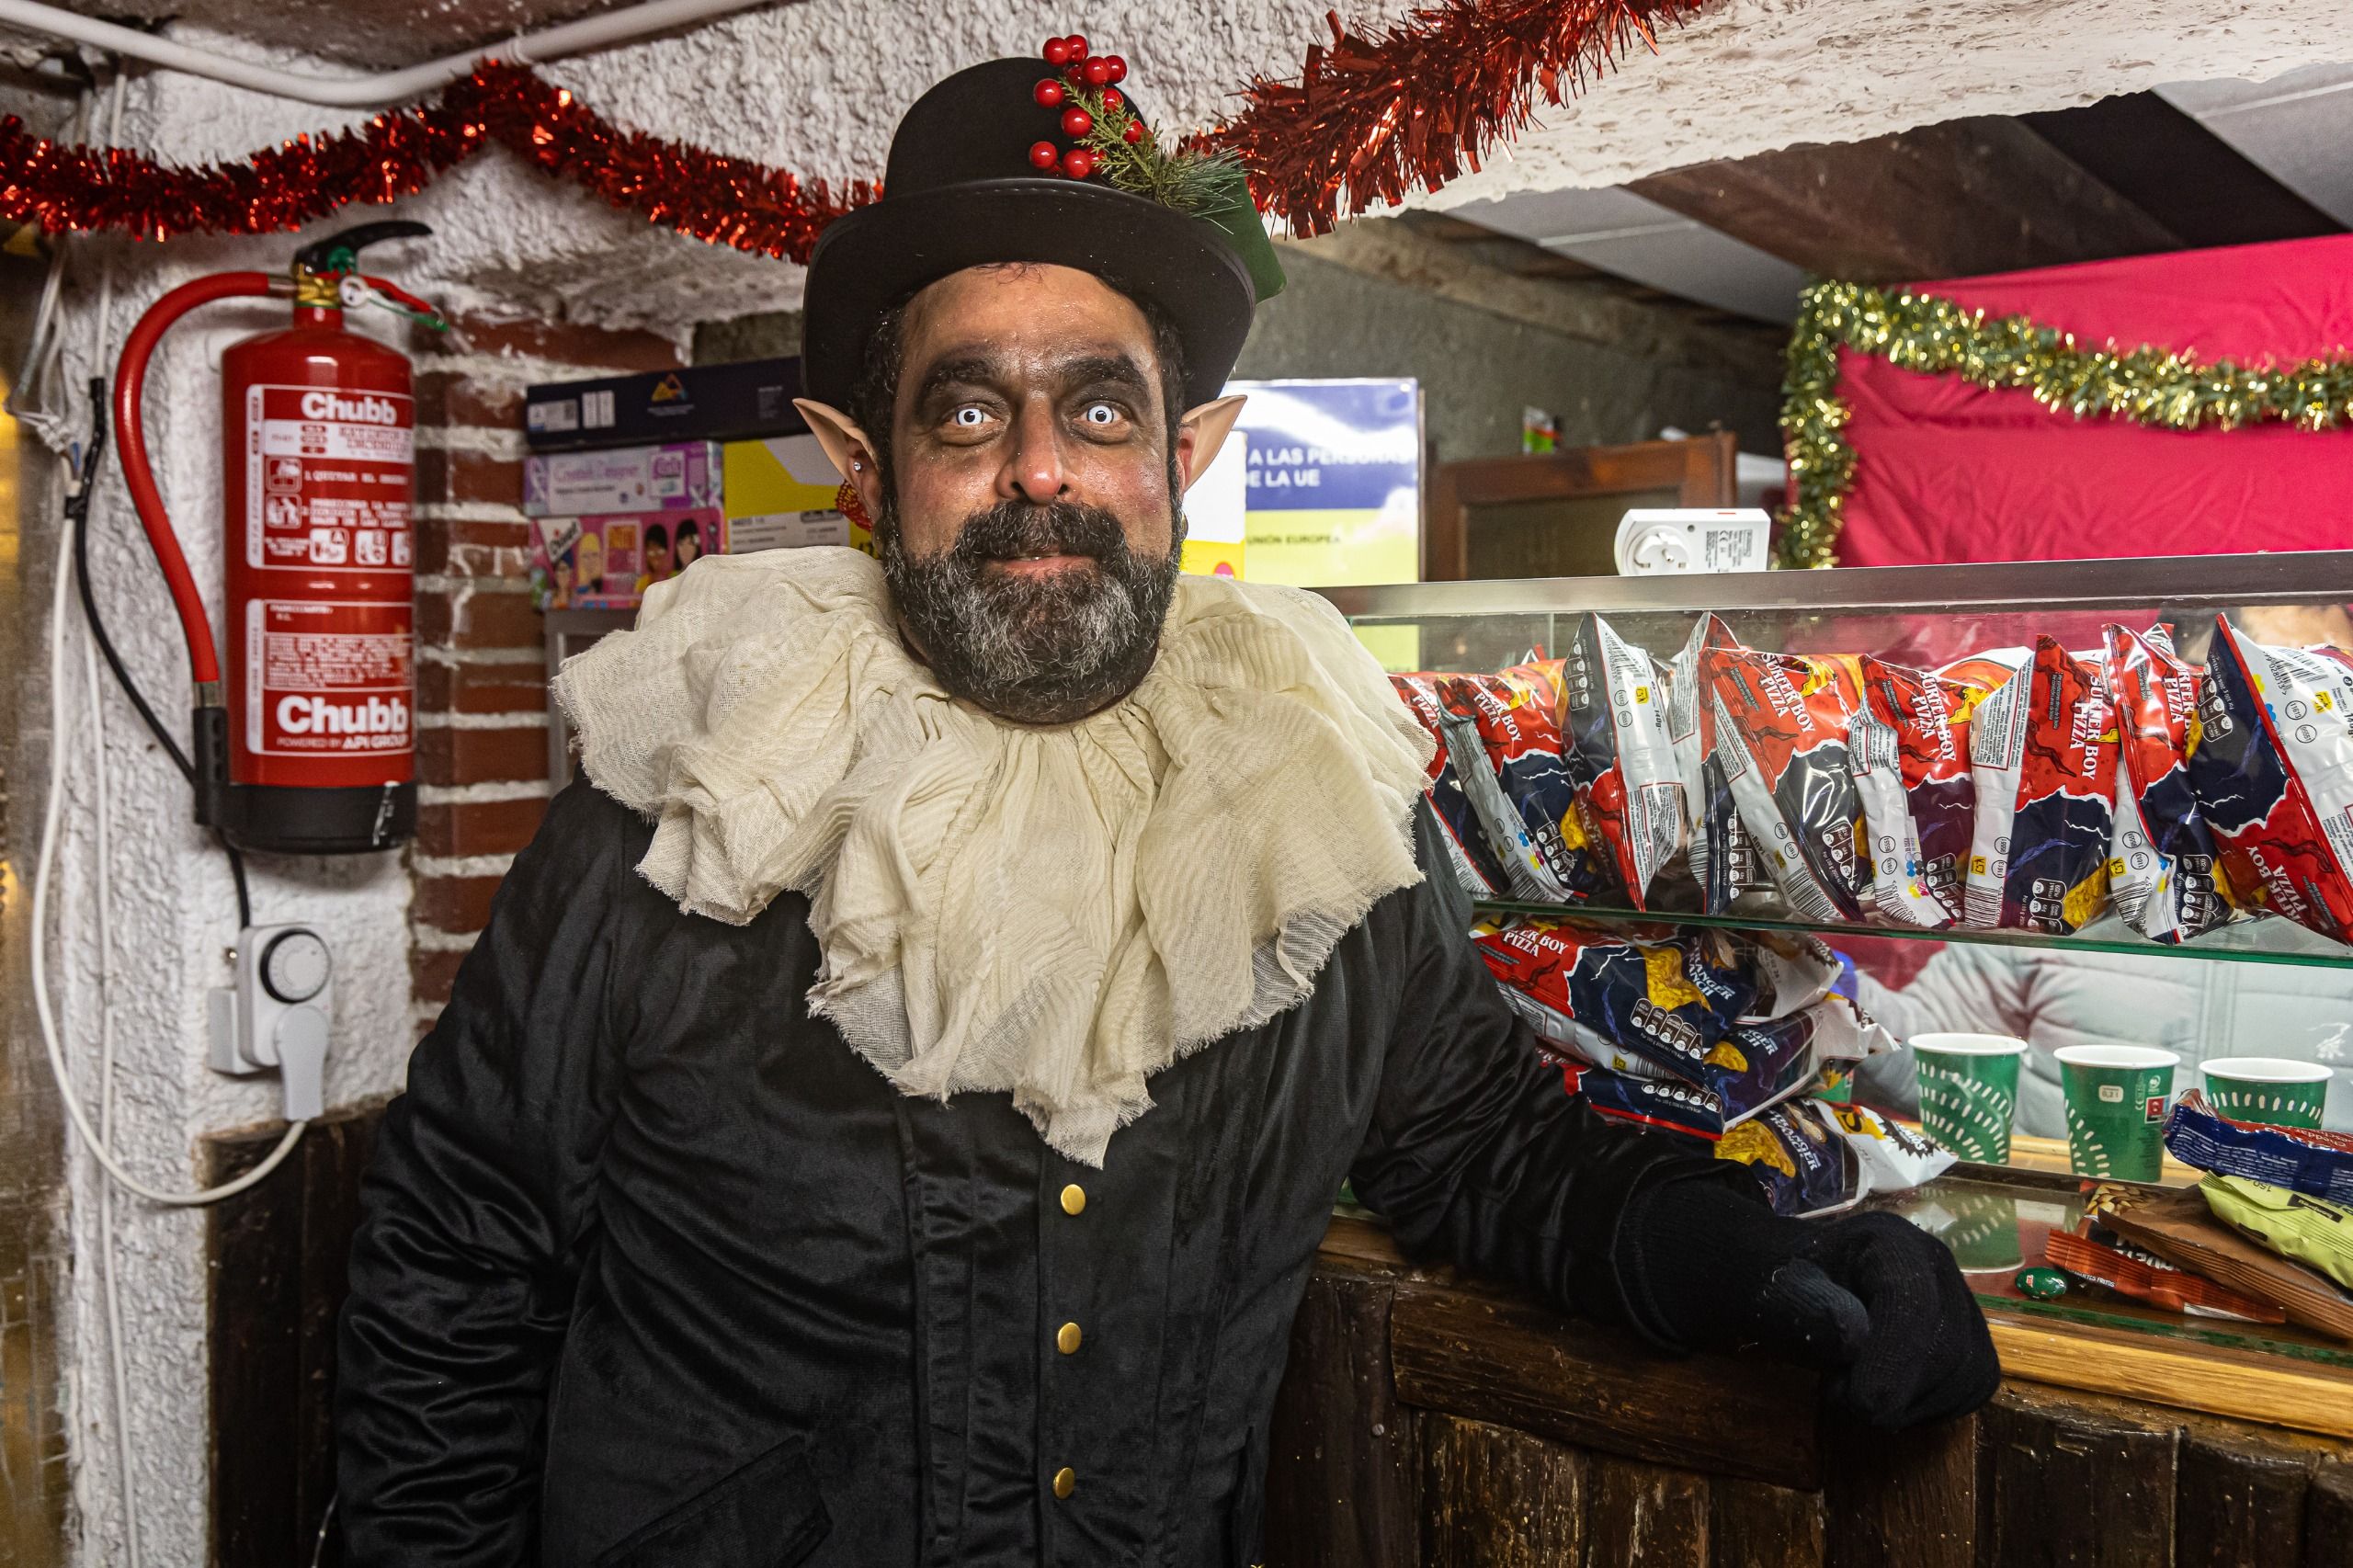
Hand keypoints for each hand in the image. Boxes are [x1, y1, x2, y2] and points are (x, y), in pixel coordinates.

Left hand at [1616, 1175, 1999, 1429]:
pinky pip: (1971, 1390)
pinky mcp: (1968, 1342)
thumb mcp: (1773, 1292)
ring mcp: (1960, 1303)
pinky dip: (1930, 1407)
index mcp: (1891, 1242)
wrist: (1790, 1292)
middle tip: (1837, 1389)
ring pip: (1966, 1376)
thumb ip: (1804, 1308)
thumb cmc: (1779, 1289)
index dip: (1893, 1361)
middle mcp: (1937, 1266)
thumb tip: (1854, 1336)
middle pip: (1949, 1349)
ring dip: (1908, 1403)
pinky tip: (1887, 1395)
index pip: (1916, 1304)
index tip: (1855, 1402)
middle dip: (1892, 1388)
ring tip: (1857, 1385)